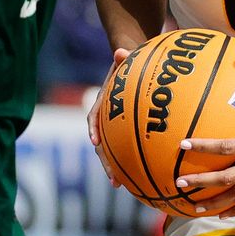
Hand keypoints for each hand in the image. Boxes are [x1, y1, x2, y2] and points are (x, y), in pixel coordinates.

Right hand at [87, 47, 131, 186]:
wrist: (131, 69)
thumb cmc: (130, 65)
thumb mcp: (127, 61)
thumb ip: (124, 58)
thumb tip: (120, 51)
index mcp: (103, 102)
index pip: (94, 116)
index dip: (94, 129)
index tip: (95, 141)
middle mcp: (105, 118)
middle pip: (101, 142)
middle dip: (105, 160)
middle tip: (113, 177)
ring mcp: (113, 127)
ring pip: (110, 150)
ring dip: (113, 167)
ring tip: (119, 184)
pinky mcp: (124, 132)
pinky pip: (125, 148)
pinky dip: (129, 162)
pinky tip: (140, 177)